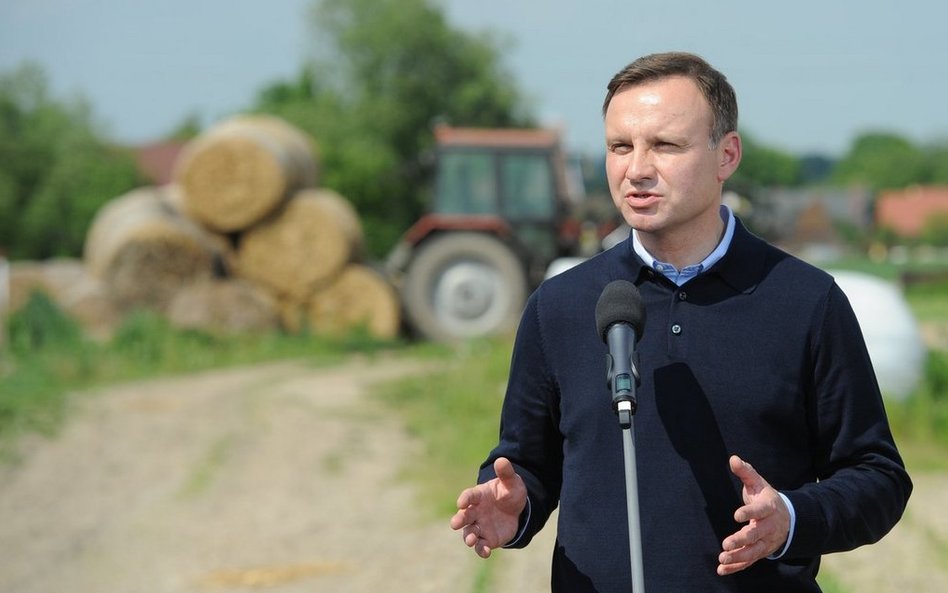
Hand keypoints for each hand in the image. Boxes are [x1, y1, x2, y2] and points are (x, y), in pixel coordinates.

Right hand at [449, 457, 527, 557]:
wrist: (515, 509)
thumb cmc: (509, 492)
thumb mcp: (511, 482)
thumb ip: (506, 473)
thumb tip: (501, 460)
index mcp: (478, 495)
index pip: (469, 496)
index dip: (465, 499)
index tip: (462, 502)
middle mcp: (475, 511)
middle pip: (464, 516)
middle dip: (459, 519)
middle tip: (455, 523)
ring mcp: (480, 525)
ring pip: (469, 532)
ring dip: (468, 537)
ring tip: (470, 540)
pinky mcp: (487, 538)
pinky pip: (481, 545)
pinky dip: (481, 549)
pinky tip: (485, 552)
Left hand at [717, 455, 790, 575]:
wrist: (787, 518)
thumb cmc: (766, 498)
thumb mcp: (758, 483)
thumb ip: (746, 472)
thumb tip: (733, 459)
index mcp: (769, 508)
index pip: (760, 510)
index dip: (749, 512)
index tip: (736, 515)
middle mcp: (769, 527)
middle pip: (756, 535)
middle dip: (742, 540)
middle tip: (726, 544)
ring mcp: (766, 541)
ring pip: (753, 551)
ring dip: (738, 557)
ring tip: (723, 559)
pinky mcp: (761, 551)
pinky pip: (749, 561)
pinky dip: (737, 566)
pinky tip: (722, 569)